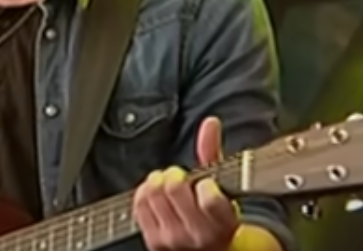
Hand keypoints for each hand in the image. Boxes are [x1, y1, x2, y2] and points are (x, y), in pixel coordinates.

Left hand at [132, 117, 239, 250]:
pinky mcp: (154, 241)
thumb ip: (214, 153)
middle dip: (176, 176)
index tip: (204, 184)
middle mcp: (198, 234)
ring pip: (154, 194)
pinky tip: (155, 194)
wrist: (205, 250)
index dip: (203, 184)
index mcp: (223, 222)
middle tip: (180, 179)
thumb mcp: (222, 188)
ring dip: (159, 182)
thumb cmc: (214, 217)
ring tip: (167, 186)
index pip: (208, 198)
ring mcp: (174, 239)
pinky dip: (145, 192)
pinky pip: (140, 204)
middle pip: (174, 189)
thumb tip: (210, 123)